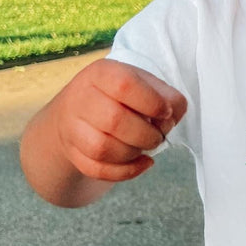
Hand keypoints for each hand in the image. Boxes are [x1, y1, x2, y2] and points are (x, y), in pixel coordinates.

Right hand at [48, 59, 186, 182]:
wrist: (79, 110)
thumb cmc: (121, 96)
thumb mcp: (145, 84)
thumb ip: (167, 97)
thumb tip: (172, 116)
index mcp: (102, 73)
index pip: (125, 85)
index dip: (152, 103)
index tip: (166, 113)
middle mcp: (81, 96)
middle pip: (114, 120)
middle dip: (146, 135)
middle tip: (157, 136)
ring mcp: (72, 126)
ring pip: (102, 149)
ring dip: (134, 154)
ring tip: (145, 147)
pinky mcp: (72, 152)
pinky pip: (96, 169)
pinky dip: (125, 172)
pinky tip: (141, 163)